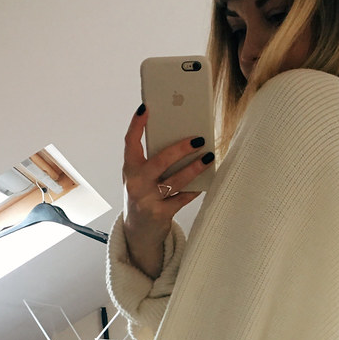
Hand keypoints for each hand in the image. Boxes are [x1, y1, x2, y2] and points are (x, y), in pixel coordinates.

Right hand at [122, 105, 213, 276]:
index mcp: (129, 170)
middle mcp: (135, 184)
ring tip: (209, 157)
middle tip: (198, 139)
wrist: (138, 232)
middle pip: (160, 161)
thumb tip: (180, 139)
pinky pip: (183, 198)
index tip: (146, 108)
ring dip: (195, 168)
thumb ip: (152, 161)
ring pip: (175, 180)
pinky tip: (206, 180)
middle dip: (180, 149)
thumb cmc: (144, 196)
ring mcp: (147, 200)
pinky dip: (195, 189)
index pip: (130, 143)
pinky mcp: (160, 214)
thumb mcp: (140, 178)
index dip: (136, 125)